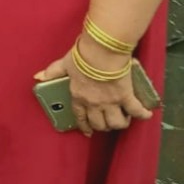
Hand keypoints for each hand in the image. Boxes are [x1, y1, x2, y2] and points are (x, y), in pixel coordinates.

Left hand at [34, 41, 154, 137]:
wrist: (101, 51)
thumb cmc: (82, 56)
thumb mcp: (64, 64)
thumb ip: (52, 72)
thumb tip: (38, 77)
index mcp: (78, 96)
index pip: (80, 117)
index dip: (84, 126)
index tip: (88, 132)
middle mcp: (94, 103)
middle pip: (99, 124)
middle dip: (103, 126)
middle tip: (108, 122)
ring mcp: (110, 102)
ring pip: (116, 123)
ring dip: (120, 123)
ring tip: (124, 119)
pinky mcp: (125, 96)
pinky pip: (135, 111)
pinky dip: (142, 114)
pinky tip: (145, 115)